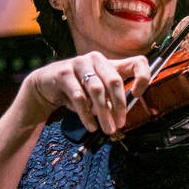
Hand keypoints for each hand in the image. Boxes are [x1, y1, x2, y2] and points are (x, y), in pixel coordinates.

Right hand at [25, 51, 150, 133]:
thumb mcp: (98, 94)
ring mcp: (79, 63)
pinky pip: (79, 97)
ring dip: (103, 113)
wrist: (46, 85)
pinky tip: (91, 126)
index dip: (142, 77)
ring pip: (97, 90)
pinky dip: (86, 115)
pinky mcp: (64, 73)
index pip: (137, 62)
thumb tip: (121, 117)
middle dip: (119, 105)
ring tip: (106, 129)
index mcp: (110, 63)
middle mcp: (96, 59)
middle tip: (120, 124)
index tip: (137, 95)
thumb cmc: (77, 89)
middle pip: (114, 80)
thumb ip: (111, 101)